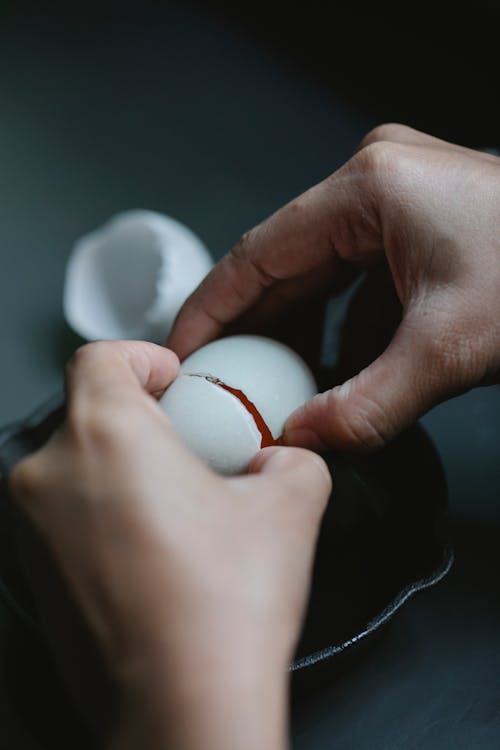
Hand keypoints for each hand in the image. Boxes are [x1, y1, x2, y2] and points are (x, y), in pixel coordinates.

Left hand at [9, 340, 330, 749]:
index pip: (100, 356)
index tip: (173, 379)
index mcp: (105, 433)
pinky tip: (154, 549)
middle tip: (192, 447)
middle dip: (142, 418)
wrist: (181, 707)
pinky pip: (66, 514)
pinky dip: (103, 511)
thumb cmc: (221, 607)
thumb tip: (283, 459)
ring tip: (178, 505)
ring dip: (123, 467)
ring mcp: (30, 528)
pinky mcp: (31, 572)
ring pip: (76, 464)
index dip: (143, 357)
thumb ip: (293, 459)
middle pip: (89, 411)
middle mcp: (50, 473)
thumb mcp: (290, 506)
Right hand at [168, 123, 499, 450]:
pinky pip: (353, 279)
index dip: (211, 308)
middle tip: (220, 381)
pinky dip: (337, 325)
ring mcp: (395, 203)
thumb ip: (367, 404)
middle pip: (282, 264)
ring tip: (267, 385)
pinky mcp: (414, 229)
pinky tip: (329, 369)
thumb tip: (306, 440)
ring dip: (294, 331)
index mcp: (366, 190)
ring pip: (317, 274)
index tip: (182, 351)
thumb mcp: (448, 350)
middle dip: (251, 328)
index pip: (257, 254)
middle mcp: (372, 185)